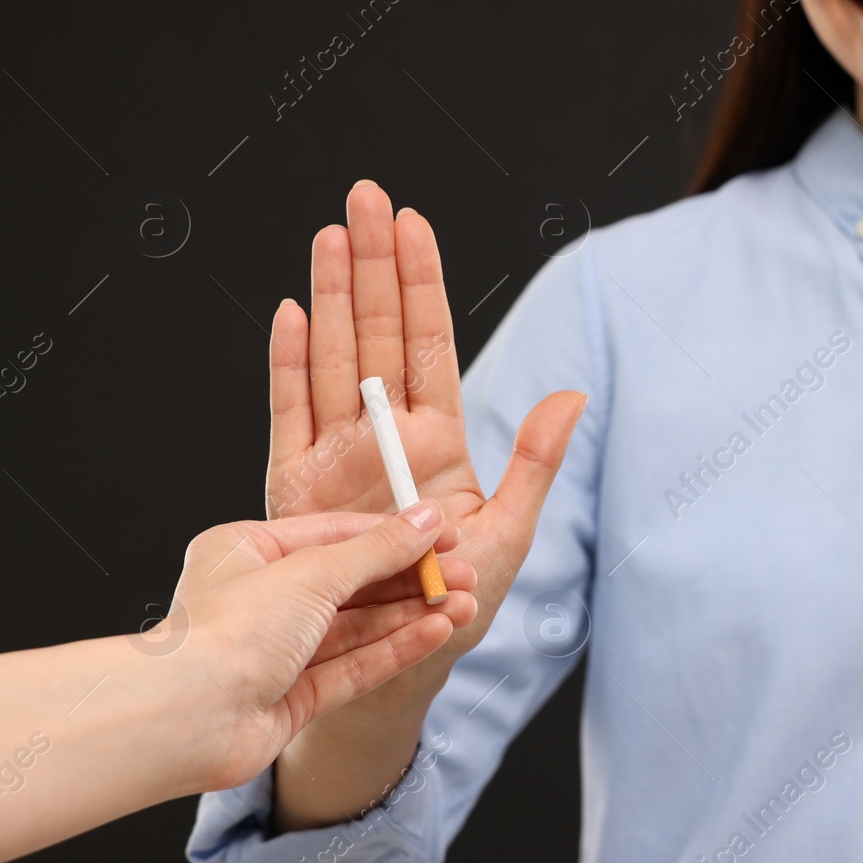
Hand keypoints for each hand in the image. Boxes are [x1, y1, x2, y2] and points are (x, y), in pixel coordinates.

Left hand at [172, 502, 477, 790]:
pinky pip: (354, 666)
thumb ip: (378, 550)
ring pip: (358, 628)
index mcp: (246, 552)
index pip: (336, 535)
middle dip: (412, 579)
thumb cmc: (227, 632)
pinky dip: (397, 648)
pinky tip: (437, 632)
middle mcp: (259, 600)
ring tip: (465, 606)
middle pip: (352, 584)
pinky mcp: (290, 699)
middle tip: (464, 575)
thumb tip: (427, 521)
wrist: (185, 718)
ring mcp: (275, 652)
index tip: (445, 534)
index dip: (395, 535)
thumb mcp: (313, 573)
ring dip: (414, 615)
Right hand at [264, 181, 585, 690]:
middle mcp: (384, 435)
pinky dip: (288, 363)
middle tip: (365, 196)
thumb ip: (536, 462)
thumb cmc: (456, 604)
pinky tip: (291, 310)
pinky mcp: (297, 486)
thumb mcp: (510, 533)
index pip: (428, 341)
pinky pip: (290, 413)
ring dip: (330, 294)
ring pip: (333, 356)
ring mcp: (337, 455)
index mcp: (438, 439)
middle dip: (371, 262)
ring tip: (330, 233)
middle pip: (377, 331)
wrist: (390, 665)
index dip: (419, 282)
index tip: (414, 223)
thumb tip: (573, 396)